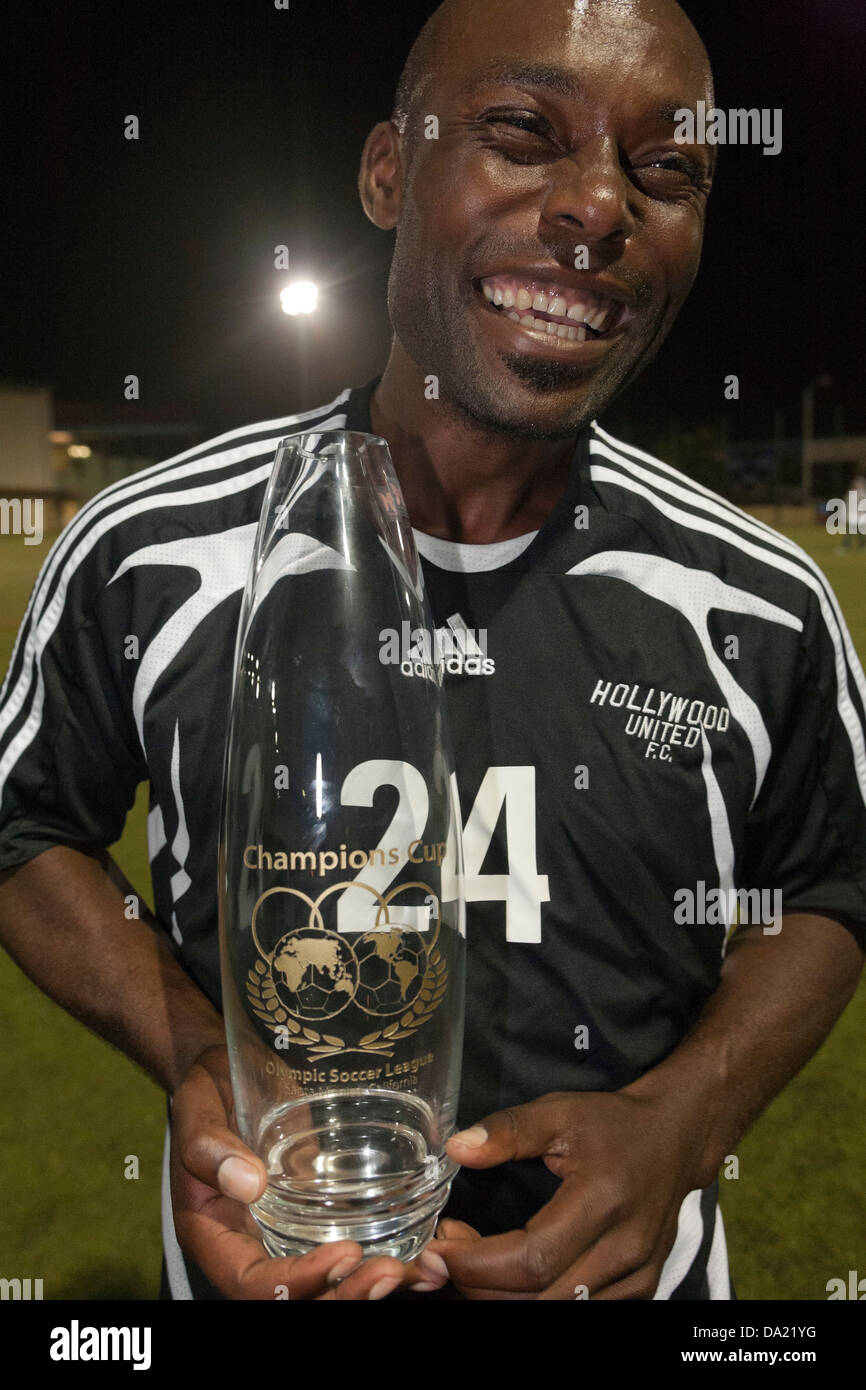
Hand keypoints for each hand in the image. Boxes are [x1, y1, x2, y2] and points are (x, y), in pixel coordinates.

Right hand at [169, 1044, 446, 1298]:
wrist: (227, 1071)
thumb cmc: (207, 1088)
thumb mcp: (197, 1107)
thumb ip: (210, 1146)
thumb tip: (248, 1183)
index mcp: (214, 1234)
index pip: (251, 1282)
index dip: (297, 1282)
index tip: (343, 1254)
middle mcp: (250, 1246)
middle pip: (294, 1298)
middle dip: (342, 1295)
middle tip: (389, 1272)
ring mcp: (285, 1233)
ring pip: (325, 1284)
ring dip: (366, 1288)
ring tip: (412, 1273)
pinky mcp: (315, 1214)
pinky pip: (343, 1249)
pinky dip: (380, 1260)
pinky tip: (422, 1256)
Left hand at [426, 1088, 702, 1299]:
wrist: (674, 1138)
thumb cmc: (613, 1124)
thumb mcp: (560, 1111)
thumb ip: (509, 1130)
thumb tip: (457, 1148)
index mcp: (603, 1200)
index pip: (532, 1258)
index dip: (478, 1263)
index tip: (439, 1246)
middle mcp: (624, 1248)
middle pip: (540, 1298)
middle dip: (480, 1285)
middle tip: (443, 1257)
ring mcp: (636, 1277)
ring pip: (557, 1313)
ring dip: (502, 1297)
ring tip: (471, 1264)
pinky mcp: (640, 1290)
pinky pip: (580, 1313)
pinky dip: (535, 1301)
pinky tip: (508, 1275)